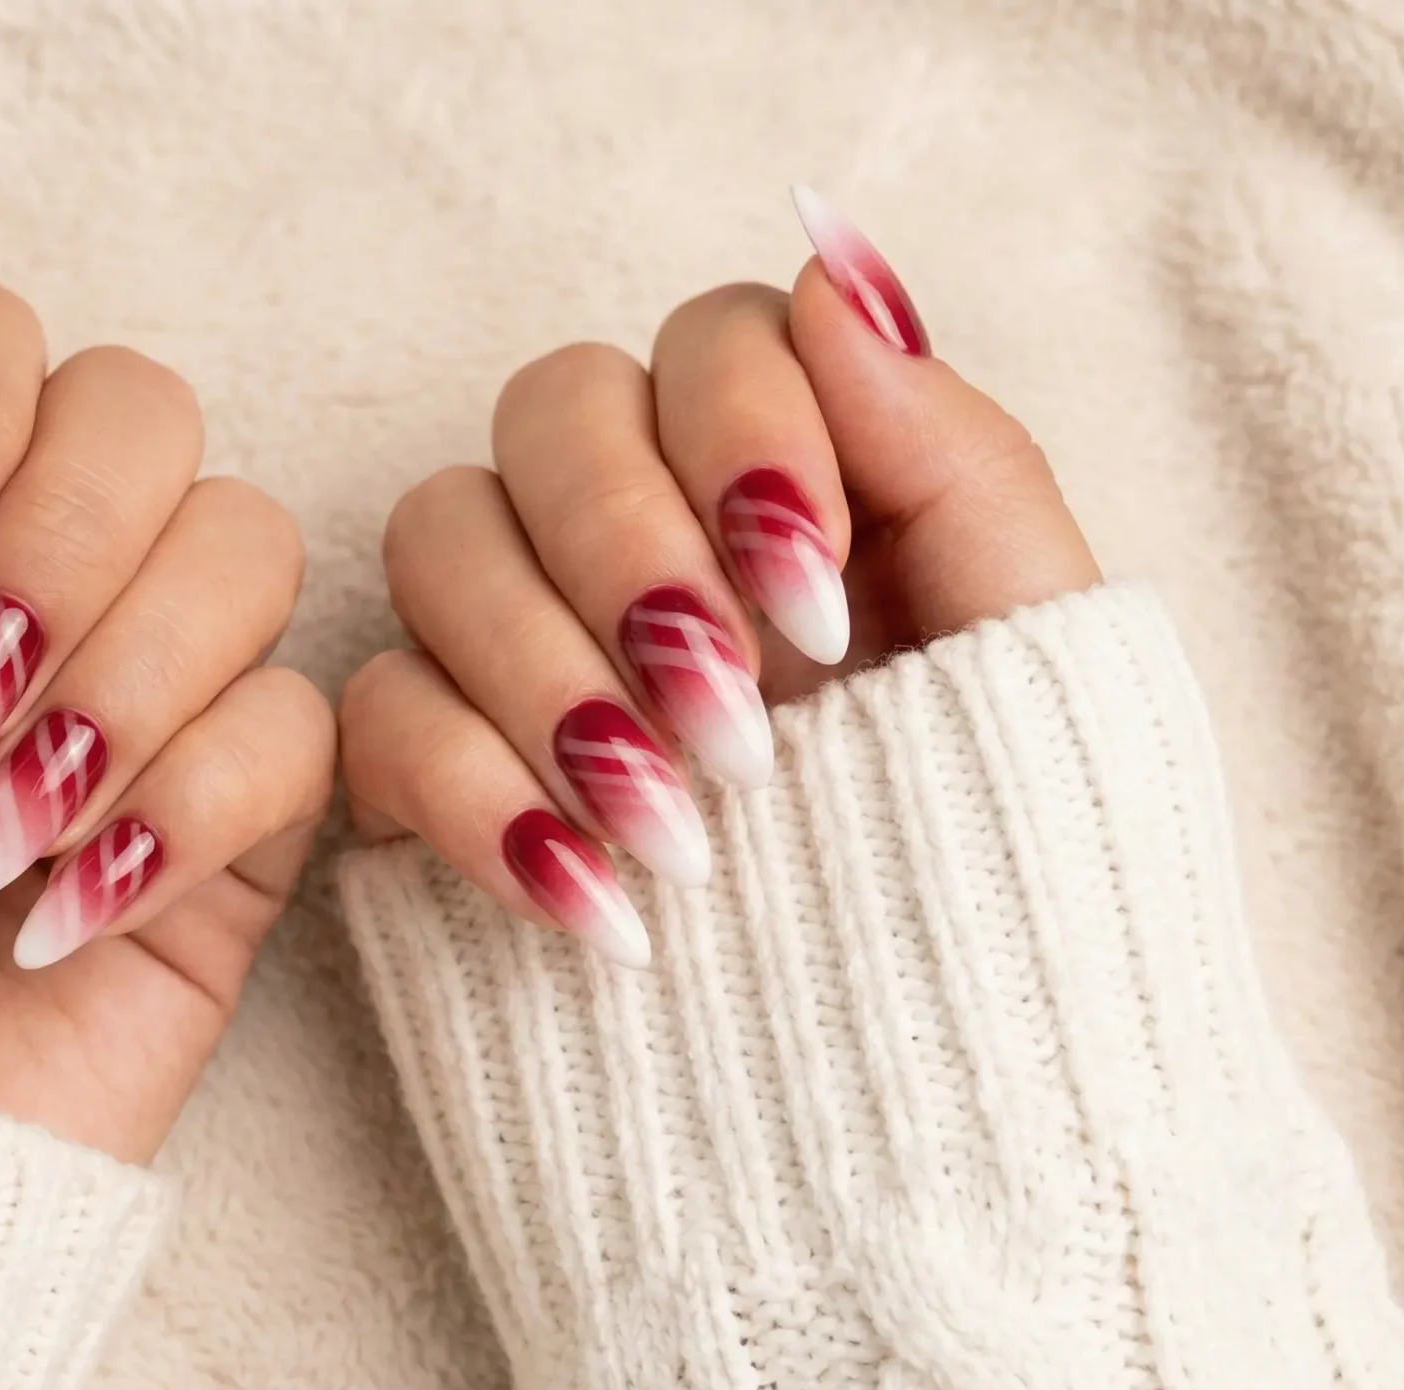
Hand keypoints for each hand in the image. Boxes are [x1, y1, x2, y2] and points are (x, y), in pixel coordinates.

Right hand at [342, 189, 1098, 965]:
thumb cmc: (998, 871)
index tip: (818, 602)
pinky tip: (589, 900)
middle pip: (553, 404)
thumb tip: (836, 269)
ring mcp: (529, 648)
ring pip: (439, 533)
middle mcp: (647, 538)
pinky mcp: (436, 772)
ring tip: (686, 838)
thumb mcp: (1028, 663)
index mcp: (793, 488)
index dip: (745, 435)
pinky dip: (472, 796)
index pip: (712, 338)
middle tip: (739, 723)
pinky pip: (375, 711)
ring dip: (550, 674)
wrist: (925, 1106)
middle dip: (632, 547)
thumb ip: (951, 452)